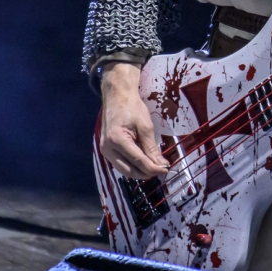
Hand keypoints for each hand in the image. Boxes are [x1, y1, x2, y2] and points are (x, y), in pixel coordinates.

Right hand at [99, 62, 167, 179]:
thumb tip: (161, 164)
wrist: (117, 97)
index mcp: (117, 140)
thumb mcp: (145, 126)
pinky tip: (144, 163)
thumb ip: (151, 147)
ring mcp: (105, 150)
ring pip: (123, 169)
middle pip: (128, 170)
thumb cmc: (132, 108)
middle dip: (146, 173)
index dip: (152, 168)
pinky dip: (132, 166)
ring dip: (139, 172)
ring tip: (155, 168)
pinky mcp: (107, 150)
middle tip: (162, 171)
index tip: (166, 171)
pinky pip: (120, 164)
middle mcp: (108, 149)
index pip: (137, 160)